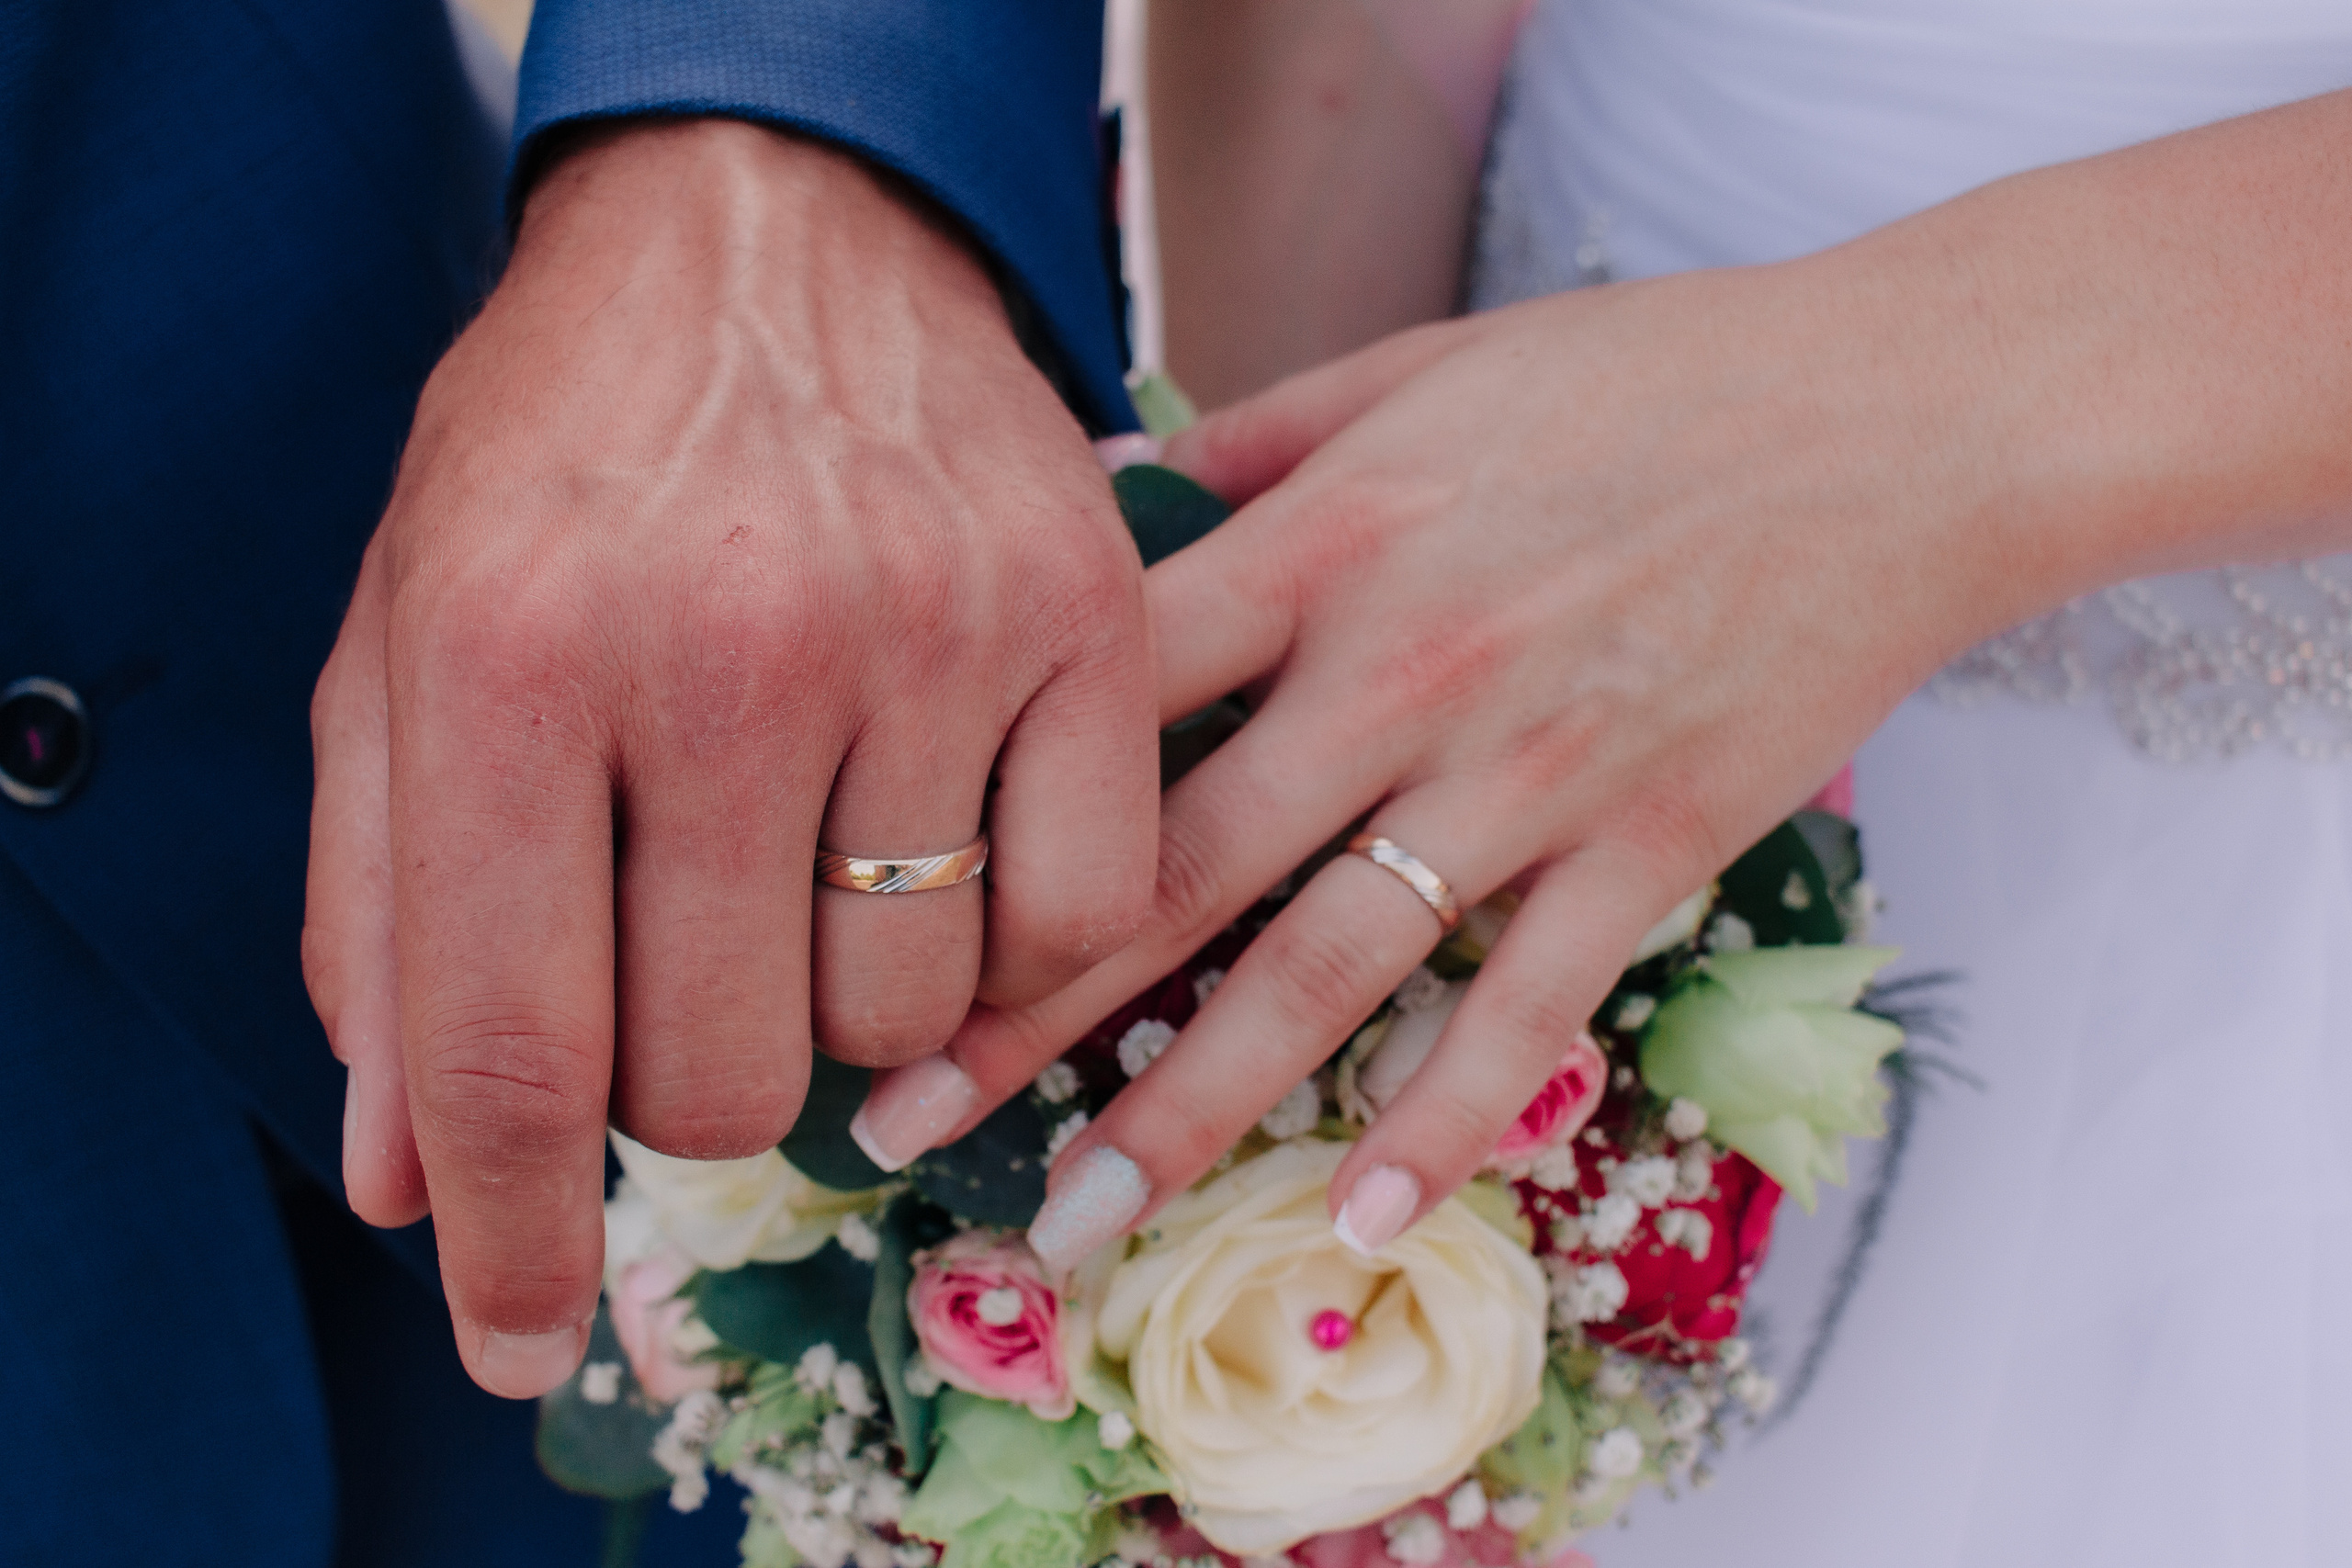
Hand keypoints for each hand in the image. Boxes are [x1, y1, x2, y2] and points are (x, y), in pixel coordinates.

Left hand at [300, 121, 1154, 1395]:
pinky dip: (1012, 942)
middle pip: (724, 1074)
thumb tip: (412, 1182)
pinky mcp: (1088, 615)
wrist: (767, 227)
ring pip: (907, 1017)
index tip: (519, 1336)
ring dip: (842, 1005)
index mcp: (510, 655)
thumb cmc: (565, 449)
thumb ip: (382, 911)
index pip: (505, 1047)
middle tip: (684, 979)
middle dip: (684, 1089)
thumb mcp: (404, 642)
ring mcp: (935, 624)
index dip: (509, 1238)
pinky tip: (947, 847)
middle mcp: (728, 643)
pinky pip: (1086, 917)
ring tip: (814, 877)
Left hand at [875, 254, 2046, 1270]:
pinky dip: (1446, 1123)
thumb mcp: (1426, 367)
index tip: (873, 905)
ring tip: (1076, 1226)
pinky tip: (1362, 1226)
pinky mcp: (1651, 848)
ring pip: (1326, 971)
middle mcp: (1403, 670)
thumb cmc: (1652, 377)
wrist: (1907, 416)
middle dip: (1018, 1010)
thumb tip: (1106, 481)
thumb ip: (1256, 439)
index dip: (971, 805)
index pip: (1102, 695)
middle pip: (1171, 866)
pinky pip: (1526, 1011)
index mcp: (1328, 540)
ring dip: (1189, 1110)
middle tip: (890, 1125)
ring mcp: (1530, 773)